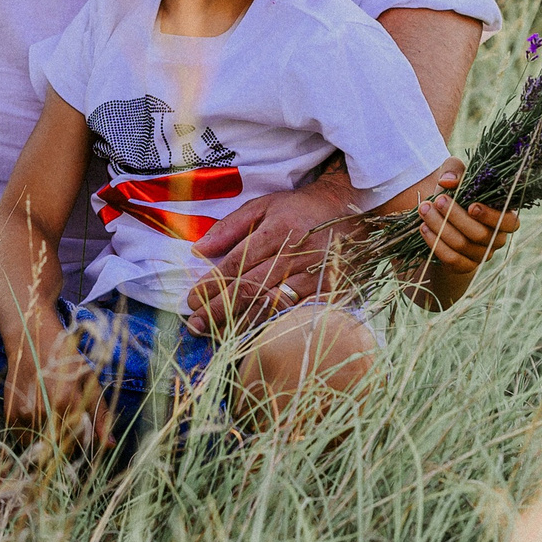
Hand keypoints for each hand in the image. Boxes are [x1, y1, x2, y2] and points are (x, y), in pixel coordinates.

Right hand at [4, 328, 108, 450]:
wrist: (30, 337)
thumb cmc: (64, 356)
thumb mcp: (88, 379)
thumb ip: (100, 414)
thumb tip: (109, 444)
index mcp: (65, 401)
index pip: (78, 440)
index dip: (82, 438)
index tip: (81, 429)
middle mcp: (43, 410)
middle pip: (59, 445)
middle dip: (65, 439)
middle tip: (65, 420)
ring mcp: (24, 413)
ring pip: (41, 443)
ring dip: (48, 436)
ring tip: (50, 413)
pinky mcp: (10, 414)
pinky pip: (24, 438)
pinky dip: (31, 432)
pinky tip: (36, 413)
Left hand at [182, 173, 359, 335]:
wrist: (348, 210)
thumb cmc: (299, 209)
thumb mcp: (263, 205)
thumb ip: (230, 226)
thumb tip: (198, 249)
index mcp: (277, 230)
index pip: (236, 264)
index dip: (211, 285)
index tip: (192, 300)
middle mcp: (296, 254)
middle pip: (251, 289)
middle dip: (219, 309)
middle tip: (196, 324)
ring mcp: (315, 275)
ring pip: (272, 306)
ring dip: (241, 323)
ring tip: (217, 334)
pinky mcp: (330, 291)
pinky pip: (297, 315)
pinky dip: (273, 326)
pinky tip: (253, 336)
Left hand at [417, 165, 517, 274]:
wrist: (439, 220)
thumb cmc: (453, 193)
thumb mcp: (454, 175)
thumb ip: (454, 170)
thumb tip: (448, 181)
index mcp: (502, 216)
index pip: (510, 222)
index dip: (492, 216)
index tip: (471, 206)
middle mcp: (496, 238)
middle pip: (481, 234)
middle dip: (456, 216)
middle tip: (438, 200)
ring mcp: (481, 254)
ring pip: (463, 245)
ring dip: (440, 227)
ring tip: (424, 210)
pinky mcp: (464, 266)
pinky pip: (452, 259)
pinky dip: (435, 243)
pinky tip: (424, 228)